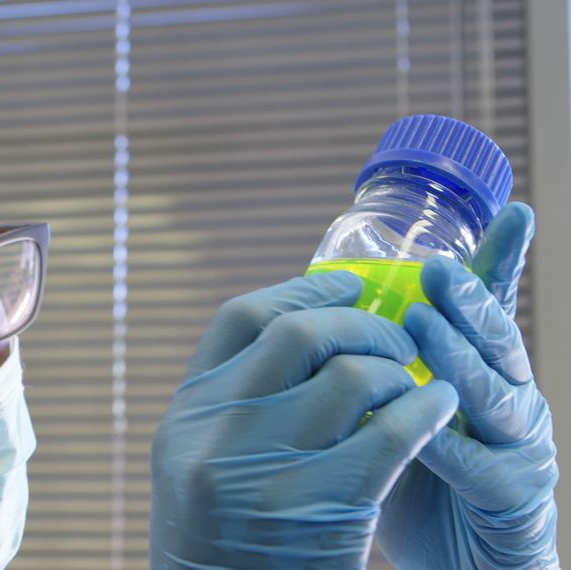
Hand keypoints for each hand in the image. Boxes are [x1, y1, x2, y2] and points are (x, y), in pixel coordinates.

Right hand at [150, 272, 459, 568]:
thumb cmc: (221, 539)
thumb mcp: (198, 462)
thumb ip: (234, 403)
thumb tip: (305, 330)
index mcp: (185, 415)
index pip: (239, 320)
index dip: (299, 290)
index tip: (346, 285)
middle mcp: (216, 434)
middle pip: (296, 334)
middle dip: (360, 323)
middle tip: (395, 337)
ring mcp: (266, 471)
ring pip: (352, 376)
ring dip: (396, 371)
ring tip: (412, 385)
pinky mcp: (323, 508)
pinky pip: (391, 433)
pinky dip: (425, 409)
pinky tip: (438, 405)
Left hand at [379, 202, 558, 568]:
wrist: (454, 558)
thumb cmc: (416, 476)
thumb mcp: (391, 410)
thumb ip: (377, 365)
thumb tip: (324, 311)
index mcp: (477, 369)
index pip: (487, 308)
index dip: (498, 260)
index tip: (513, 210)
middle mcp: (507, 395)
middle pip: (495, 337)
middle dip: (467, 300)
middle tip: (437, 268)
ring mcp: (518, 443)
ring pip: (497, 391)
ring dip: (460, 356)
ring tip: (426, 325)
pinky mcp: (514, 494)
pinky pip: (479, 463)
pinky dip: (448, 442)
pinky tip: (423, 424)